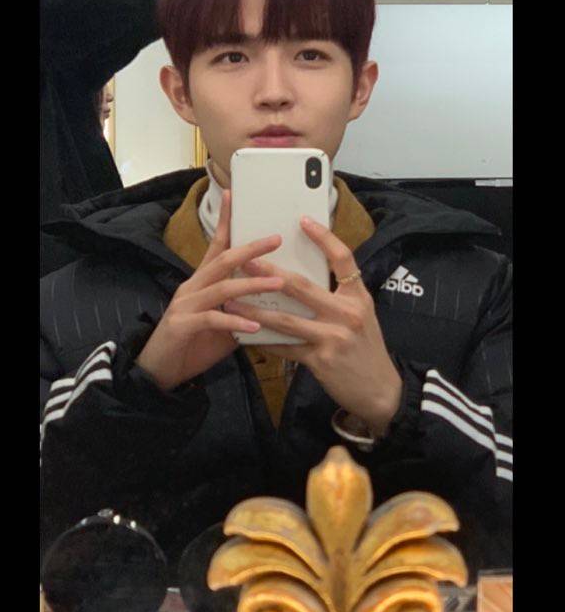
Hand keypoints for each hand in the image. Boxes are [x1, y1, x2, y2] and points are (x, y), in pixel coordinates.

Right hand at [136, 191, 283, 390]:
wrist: (157, 372)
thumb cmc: (192, 345)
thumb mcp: (222, 327)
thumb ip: (241, 312)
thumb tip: (272, 306)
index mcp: (201, 282)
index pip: (215, 246)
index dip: (225, 221)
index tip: (233, 196)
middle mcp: (192, 287)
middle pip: (222, 260)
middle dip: (250, 249)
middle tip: (276, 240)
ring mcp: (185, 305)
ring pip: (221, 287)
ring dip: (251, 285)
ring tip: (277, 283)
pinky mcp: (181, 325)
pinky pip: (212, 319)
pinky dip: (235, 321)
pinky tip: (254, 326)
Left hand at [224, 216, 401, 435]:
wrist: (379, 390)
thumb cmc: (367, 349)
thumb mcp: (362, 317)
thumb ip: (338, 298)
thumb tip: (303, 279)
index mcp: (358, 297)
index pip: (343, 259)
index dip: (324, 237)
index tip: (303, 220)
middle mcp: (348, 313)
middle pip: (302, 286)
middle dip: (269, 273)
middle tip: (244, 260)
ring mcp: (334, 337)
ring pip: (286, 319)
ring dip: (255, 310)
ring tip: (231, 301)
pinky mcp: (321, 360)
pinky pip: (286, 347)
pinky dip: (264, 341)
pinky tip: (244, 335)